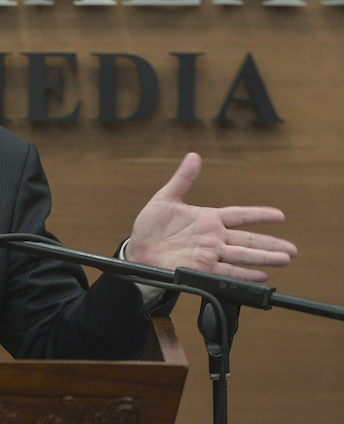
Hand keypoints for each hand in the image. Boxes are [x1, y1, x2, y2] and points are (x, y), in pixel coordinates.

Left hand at [126, 153, 297, 281]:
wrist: (138, 251)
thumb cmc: (150, 227)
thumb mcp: (165, 199)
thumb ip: (182, 179)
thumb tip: (194, 156)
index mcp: (207, 219)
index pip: (240, 216)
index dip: (259, 215)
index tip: (279, 216)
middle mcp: (213, 237)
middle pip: (247, 239)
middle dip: (270, 243)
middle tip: (292, 249)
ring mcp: (210, 254)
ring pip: (242, 255)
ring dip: (264, 258)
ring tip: (284, 259)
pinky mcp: (202, 268)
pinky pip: (226, 272)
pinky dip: (244, 274)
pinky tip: (261, 275)